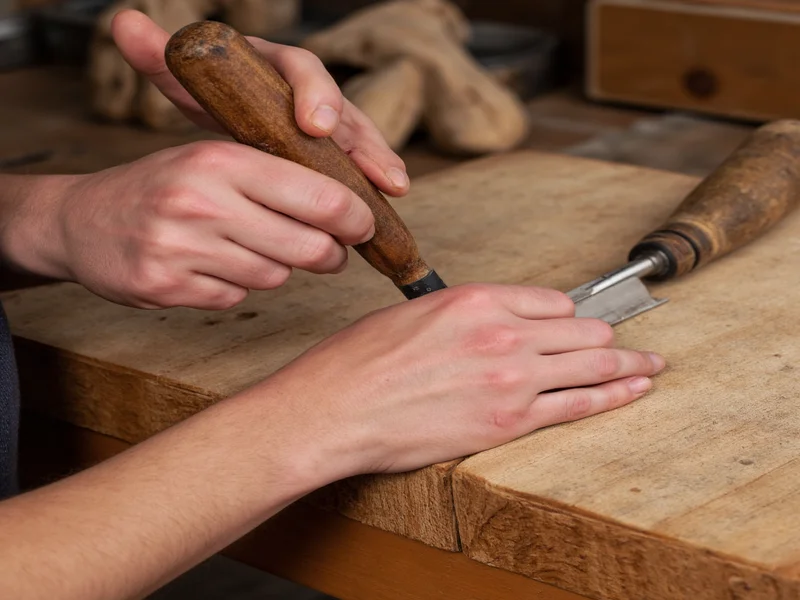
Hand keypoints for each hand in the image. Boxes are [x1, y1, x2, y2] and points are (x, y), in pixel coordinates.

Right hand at [2, 12, 411, 309]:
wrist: (79, 222)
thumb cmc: (160, 186)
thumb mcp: (211, 160)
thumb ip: (273, 178)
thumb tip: (345, 208)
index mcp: (221, 160)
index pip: (318, 195)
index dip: (355, 217)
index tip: (365, 225)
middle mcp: (202, 202)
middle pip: (308, 246)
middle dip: (330, 254)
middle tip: (332, 252)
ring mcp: (182, 249)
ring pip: (275, 276)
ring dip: (278, 268)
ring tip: (254, 248)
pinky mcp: (168, 288)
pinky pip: (237, 297)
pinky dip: (238, 286)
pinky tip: (215, 267)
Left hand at [110, 10, 409, 193]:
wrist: (233, 107)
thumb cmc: (213, 93)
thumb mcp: (185, 77)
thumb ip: (161, 56)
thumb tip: (125, 23)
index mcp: (276, 67)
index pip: (302, 69)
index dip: (315, 94)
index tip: (316, 125)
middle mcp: (310, 90)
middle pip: (344, 109)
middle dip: (361, 141)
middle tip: (374, 169)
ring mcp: (329, 119)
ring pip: (361, 137)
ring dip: (378, 161)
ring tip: (394, 187)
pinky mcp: (336, 148)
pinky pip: (362, 159)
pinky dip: (376, 177)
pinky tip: (391, 197)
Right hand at [251, 284, 665, 478]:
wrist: (335, 410)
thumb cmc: (358, 362)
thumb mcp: (410, 314)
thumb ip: (459, 316)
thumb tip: (483, 325)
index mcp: (475, 299)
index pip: (549, 300)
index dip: (567, 314)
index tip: (577, 321)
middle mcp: (502, 331)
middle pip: (580, 329)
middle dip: (606, 336)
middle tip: (626, 341)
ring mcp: (512, 377)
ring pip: (592, 363)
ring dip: (628, 363)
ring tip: (649, 364)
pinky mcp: (510, 421)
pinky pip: (579, 404)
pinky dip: (615, 396)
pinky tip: (634, 390)